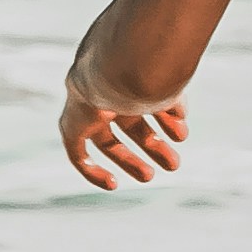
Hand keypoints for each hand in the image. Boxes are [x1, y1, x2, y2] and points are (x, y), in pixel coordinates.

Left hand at [60, 77, 186, 190]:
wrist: (119, 67)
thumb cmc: (149, 70)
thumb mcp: (166, 85)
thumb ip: (171, 100)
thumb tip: (180, 115)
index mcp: (130, 74)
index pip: (147, 101)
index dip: (162, 120)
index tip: (179, 133)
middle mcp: (107, 88)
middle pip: (129, 123)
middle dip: (152, 144)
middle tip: (173, 164)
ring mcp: (88, 104)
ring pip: (109, 140)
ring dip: (131, 161)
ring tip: (152, 176)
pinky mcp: (71, 123)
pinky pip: (77, 152)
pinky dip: (92, 171)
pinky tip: (113, 184)